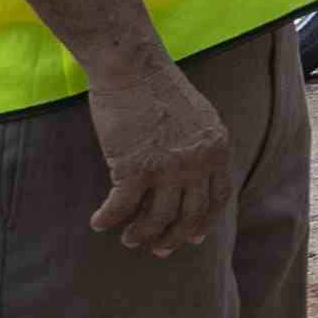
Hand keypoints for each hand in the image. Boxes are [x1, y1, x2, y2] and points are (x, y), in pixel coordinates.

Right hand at [79, 46, 233, 257]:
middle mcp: (197, 162)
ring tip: (129, 240)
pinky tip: (99, 223)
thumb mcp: (199, 118)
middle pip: (189, 214)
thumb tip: (194, 176)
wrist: (134, 68)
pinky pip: (121, 206)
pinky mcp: (133, 167)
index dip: (204, 222)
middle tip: (159, 249)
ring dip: (141, 234)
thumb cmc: (160, 88)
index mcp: (217, 149)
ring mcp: (167, 167)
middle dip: (173, 237)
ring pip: (156, 217)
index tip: (193, 238)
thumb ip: (202, 147)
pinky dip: (108, 218)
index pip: (218, 197)